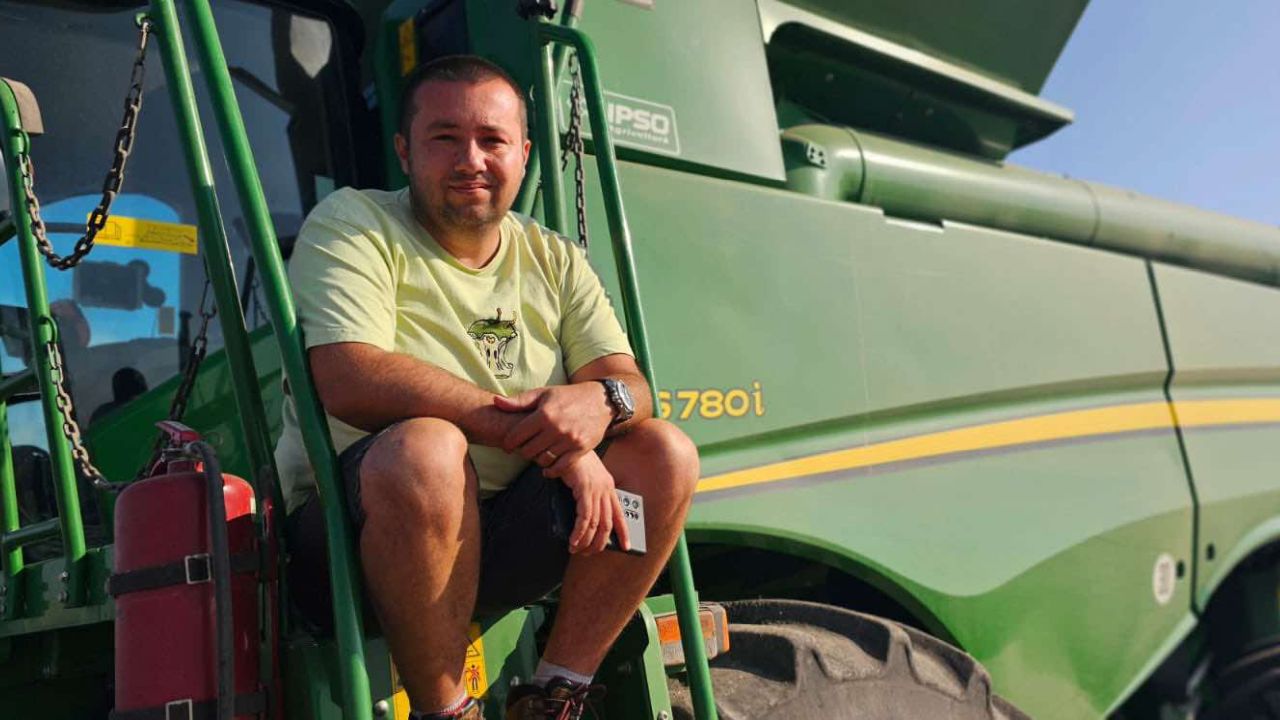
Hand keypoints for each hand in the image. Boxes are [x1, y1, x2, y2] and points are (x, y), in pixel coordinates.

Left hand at [494, 383, 611, 476]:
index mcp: (544, 414)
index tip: (507, 445)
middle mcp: (556, 428)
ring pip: (543, 460)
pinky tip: (546, 469)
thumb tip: (495, 402)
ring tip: (536, 454)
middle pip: (528, 451)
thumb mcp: (543, 394)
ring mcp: (569, 440)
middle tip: (522, 449)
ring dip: (536, 459)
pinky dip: (550, 471)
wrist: (601, 400)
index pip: (516, 436)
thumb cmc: (568, 396)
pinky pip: (560, 467)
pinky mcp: (581, 449)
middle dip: (522, 451)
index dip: (508, 443)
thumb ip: (519, 401)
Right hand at [559, 452, 630, 554]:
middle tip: (589, 553)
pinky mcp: (585, 489)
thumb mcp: (582, 481)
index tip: (627, 547)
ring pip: (596, 524)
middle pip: (608, 524)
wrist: (566, 443)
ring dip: (586, 541)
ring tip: (576, 550)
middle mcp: (606, 489)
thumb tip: (577, 524)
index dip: (624, 532)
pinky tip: (573, 540)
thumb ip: (584, 498)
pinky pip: (585, 518)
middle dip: (600, 543)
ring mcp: (597, 489)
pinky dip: (579, 532)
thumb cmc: (571, 462)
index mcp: (608, 487)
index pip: (620, 514)